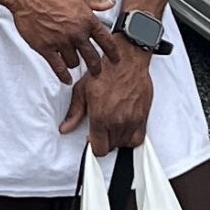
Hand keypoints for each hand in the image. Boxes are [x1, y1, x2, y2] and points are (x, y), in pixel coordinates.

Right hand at [1, 0, 111, 82]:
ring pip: (74, 62)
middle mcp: (76, 33)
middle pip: (92, 57)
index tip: (116, 59)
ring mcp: (61, 42)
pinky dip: (63, 75)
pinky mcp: (45, 48)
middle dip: (96, 67)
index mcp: (87, 19)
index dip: (113, 52)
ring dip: (76, 64)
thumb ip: (95, 1)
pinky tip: (66, 79)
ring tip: (75, 64)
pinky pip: (58, 67)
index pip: (106, 40)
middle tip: (97, 72)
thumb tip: (110, 2)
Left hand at [61, 29, 153, 153]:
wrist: (127, 60)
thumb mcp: (82, 90)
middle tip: (101, 128)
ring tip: (112, 125)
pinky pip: (139, 138)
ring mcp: (132, 120)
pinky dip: (131, 137)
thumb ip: (74, 113)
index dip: (93, 146)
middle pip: (111, 148)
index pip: (99, 150)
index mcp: (101, 117)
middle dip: (104, 141)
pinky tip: (124, 128)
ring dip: (117, 139)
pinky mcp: (143, 116)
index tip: (92, 138)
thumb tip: (65, 128)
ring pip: (124, 144)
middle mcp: (118, 121)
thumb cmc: (106, 71)